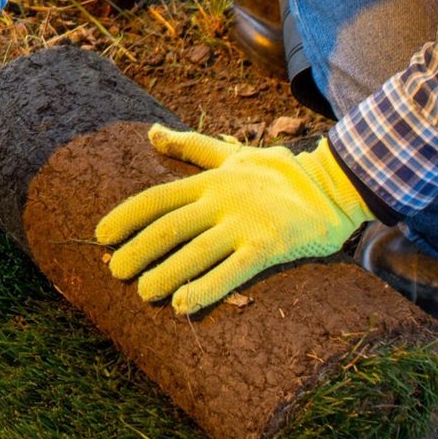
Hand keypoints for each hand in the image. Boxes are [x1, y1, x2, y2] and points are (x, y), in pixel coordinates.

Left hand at [94, 124, 372, 315]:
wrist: (335, 185)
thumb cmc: (280, 172)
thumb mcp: (232, 154)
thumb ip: (192, 147)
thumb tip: (152, 132)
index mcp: (211, 180)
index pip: (158, 198)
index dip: (126, 216)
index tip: (102, 235)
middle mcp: (222, 199)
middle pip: (169, 227)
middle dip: (138, 250)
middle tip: (115, 273)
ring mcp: (245, 223)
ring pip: (195, 252)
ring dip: (164, 274)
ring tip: (143, 293)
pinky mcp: (269, 246)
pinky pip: (232, 270)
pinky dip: (205, 288)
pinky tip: (183, 305)